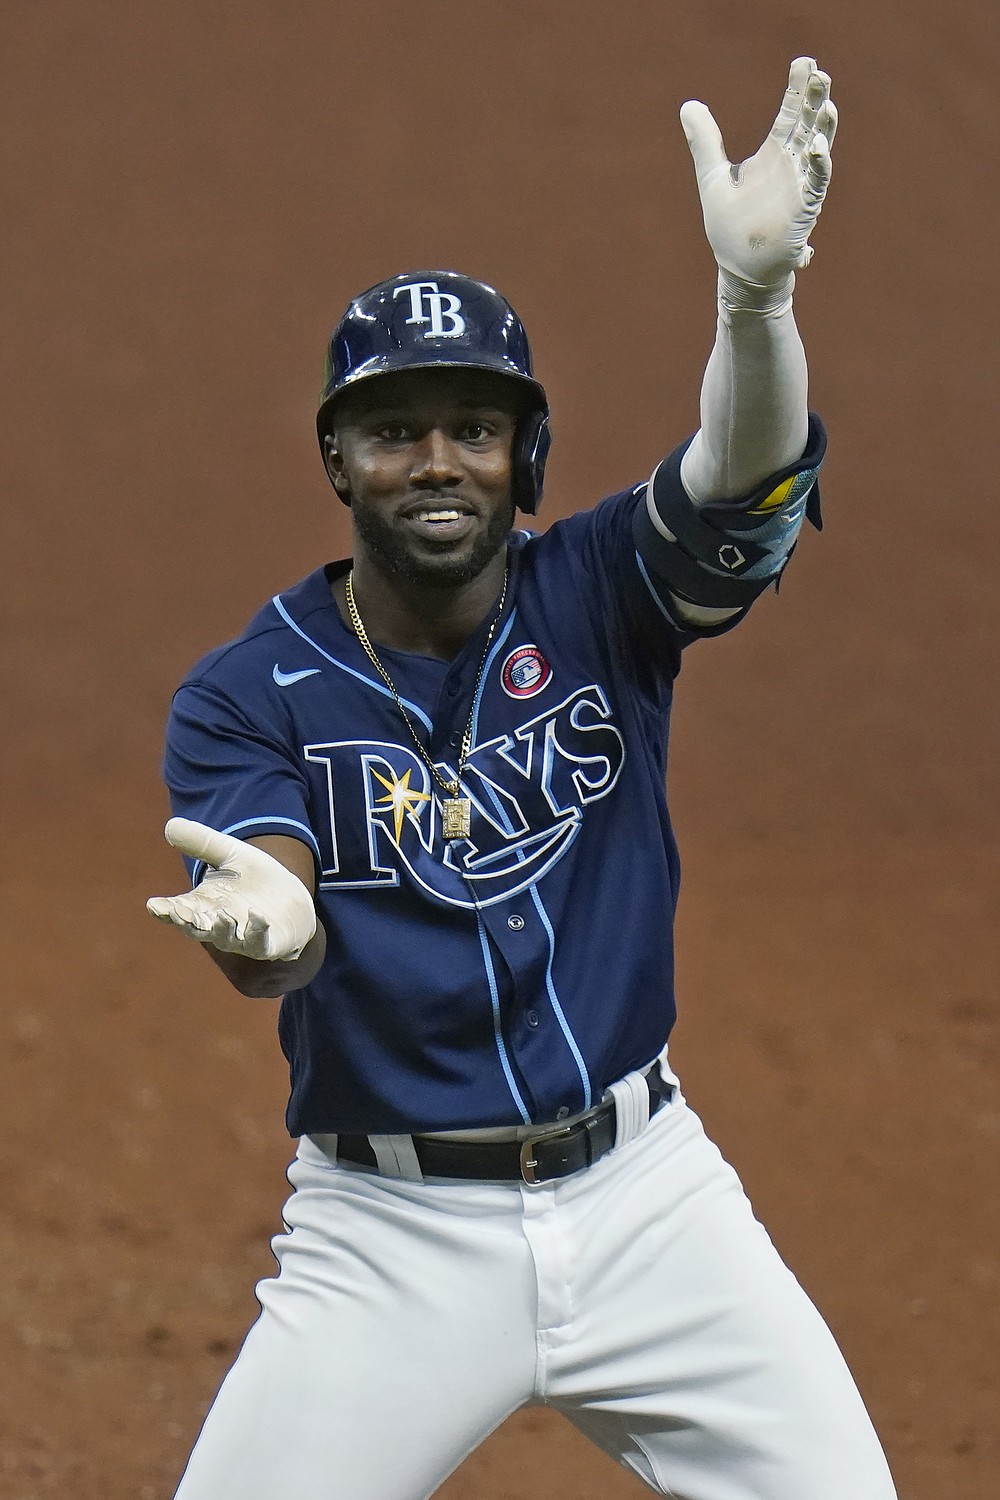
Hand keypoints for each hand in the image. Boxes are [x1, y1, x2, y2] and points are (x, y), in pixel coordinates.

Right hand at [146, 818, 316, 961]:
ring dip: (222, 929)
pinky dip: (257, 933)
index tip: (154, 905)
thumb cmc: (253, 877)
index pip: (179, 910)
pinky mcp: (267, 944)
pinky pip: (260, 943)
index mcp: (203, 904)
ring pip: (226, 939)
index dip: (166, 910)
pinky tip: (258, 917)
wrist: (291, 898)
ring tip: (221, 916)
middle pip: (196, 927)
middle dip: (186, 922)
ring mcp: (242, 937)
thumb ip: (201, 842)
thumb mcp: (229, 853)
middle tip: (176, 913)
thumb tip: (170, 825)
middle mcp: (218, 924)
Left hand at [680, 56, 837, 288]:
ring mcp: (799, 188)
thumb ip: (704, 141)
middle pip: (808, 126)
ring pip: (817, 152)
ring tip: (828, 104)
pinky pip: (815, 185)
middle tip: (821, 73)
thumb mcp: (713, 177)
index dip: (798, 89)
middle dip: (815, 101)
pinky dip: (819, 167)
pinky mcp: (802, 211)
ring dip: (824, 129)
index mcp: (772, 156)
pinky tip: (819, 147)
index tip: (805, 61)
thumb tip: (688, 104)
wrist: (740, 269)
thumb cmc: (730, 227)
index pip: (790, 115)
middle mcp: (790, 167)